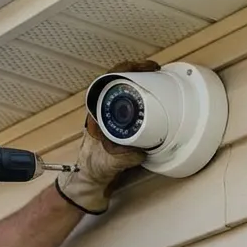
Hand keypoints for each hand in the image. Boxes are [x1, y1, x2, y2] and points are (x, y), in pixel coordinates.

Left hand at [55, 59, 159, 213]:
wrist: (90, 179)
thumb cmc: (93, 167)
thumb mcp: (109, 161)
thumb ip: (124, 158)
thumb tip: (142, 151)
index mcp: (96, 112)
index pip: (109, 80)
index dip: (127, 69)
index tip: (144, 68)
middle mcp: (101, 109)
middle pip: (118, 79)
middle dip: (137, 70)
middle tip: (155, 69)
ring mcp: (110, 114)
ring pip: (124, 89)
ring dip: (139, 80)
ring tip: (156, 76)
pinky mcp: (118, 122)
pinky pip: (130, 102)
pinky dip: (140, 94)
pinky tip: (152, 94)